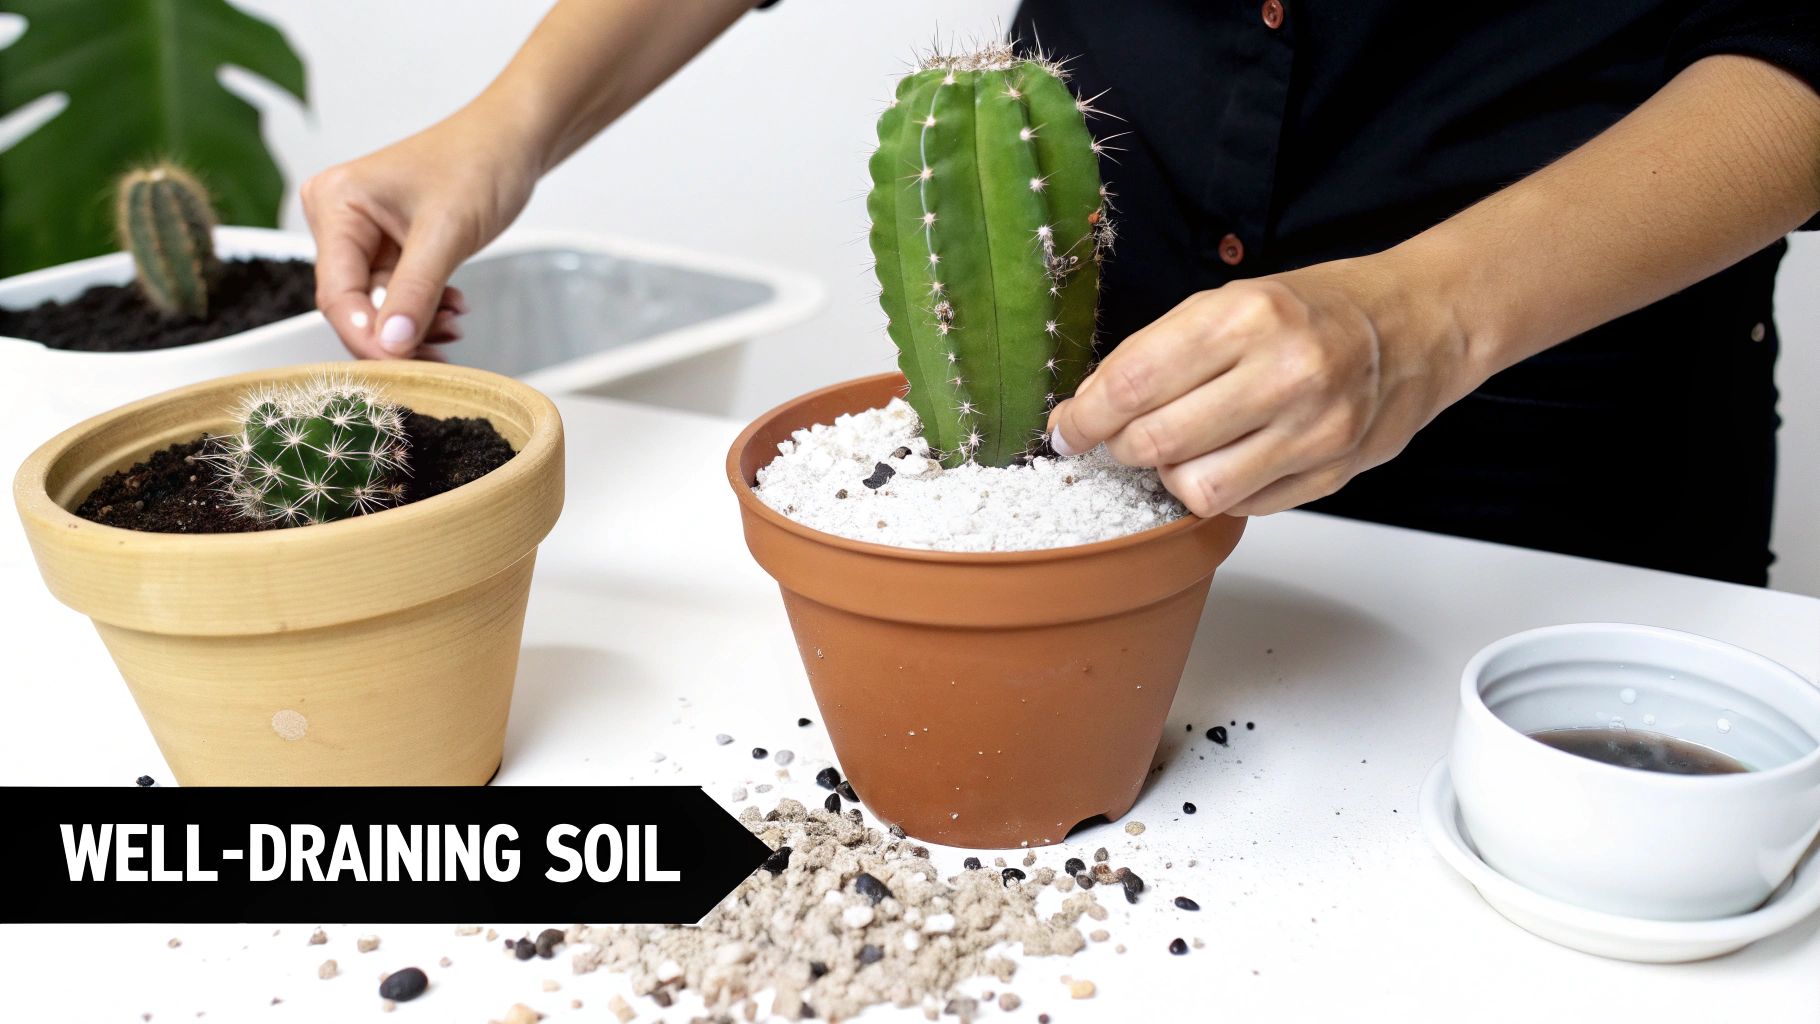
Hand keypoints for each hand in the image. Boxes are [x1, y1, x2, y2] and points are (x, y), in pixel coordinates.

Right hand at [301, 112, 538, 358]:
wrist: (512, 142)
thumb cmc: (478, 164)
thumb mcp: (447, 233)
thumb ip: (416, 292)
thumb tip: (391, 345)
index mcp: (335, 203)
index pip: (337, 292)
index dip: (366, 337)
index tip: (399, 368)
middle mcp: (338, 218)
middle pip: (354, 304)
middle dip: (396, 336)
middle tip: (435, 359)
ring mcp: (363, 234)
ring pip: (380, 307)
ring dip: (417, 326)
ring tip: (456, 327)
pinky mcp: (389, 246)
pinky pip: (399, 296)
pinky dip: (426, 311)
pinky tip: (455, 311)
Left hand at [1047, 257, 1473, 517]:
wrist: (1418, 327)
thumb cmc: (1316, 310)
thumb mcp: (1232, 302)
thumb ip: (1158, 352)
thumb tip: (1086, 409)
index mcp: (1248, 317)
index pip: (1132, 383)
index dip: (1084, 417)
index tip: (1067, 429)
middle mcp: (1284, 373)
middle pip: (1155, 442)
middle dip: (1119, 447)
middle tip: (1118, 438)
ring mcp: (1313, 431)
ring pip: (1196, 489)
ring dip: (1168, 476)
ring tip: (1177, 449)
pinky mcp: (1330, 475)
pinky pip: (1243, 507)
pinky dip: (1220, 489)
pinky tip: (1227, 458)